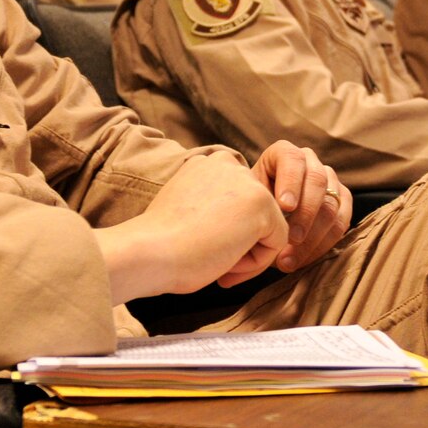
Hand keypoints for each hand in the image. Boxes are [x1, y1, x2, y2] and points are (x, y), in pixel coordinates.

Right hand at [99, 152, 288, 300]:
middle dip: (239, 242)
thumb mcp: (188, 214)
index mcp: (205, 166)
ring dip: (247, 253)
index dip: (220, 233)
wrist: (150, 251)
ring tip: (217, 262)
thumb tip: (237, 227)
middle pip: (253, 214)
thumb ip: (212, 209)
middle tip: (209, 259)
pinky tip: (227, 261)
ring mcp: (247, 182)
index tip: (196, 247)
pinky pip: (277, 243)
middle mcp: (227, 164)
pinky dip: (256, 263)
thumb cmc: (160, 245)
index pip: (234, 203)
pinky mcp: (262, 204)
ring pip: (267, 228)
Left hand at [250, 140, 351, 272]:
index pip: (292, 158)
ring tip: (289, 260)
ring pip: (331, 204)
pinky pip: (341, 221)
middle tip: (291, 239)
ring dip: (312, 236)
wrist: (263, 221)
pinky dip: (322, 244)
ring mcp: (329, 180)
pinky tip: (302, 260)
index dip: (290, 181)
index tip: (283, 207)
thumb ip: (248, 217)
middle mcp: (309, 162)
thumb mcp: (246, 207)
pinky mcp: (342, 200)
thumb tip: (239, 262)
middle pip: (317, 181)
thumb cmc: (250, 211)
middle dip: (305, 213)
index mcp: (283, 154)